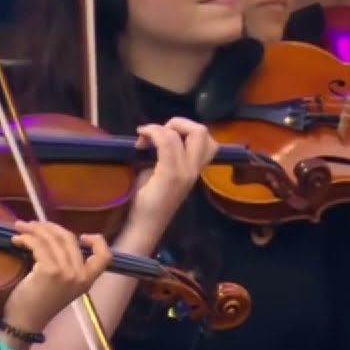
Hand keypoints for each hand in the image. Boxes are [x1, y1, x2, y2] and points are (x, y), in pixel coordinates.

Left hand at [2, 224, 111, 332]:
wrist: (25, 323)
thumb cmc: (40, 303)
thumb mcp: (63, 285)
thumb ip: (68, 265)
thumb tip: (55, 236)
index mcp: (87, 280)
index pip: (105, 257)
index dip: (97, 241)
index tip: (82, 236)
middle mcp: (80, 276)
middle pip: (69, 238)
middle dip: (49, 227)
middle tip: (32, 224)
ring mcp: (66, 273)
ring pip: (52, 239)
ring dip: (34, 229)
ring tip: (21, 228)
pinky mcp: (49, 271)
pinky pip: (38, 245)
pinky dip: (27, 238)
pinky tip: (18, 240)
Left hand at [124, 118, 216, 238]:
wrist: (144, 226)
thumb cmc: (149, 201)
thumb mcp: (162, 173)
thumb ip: (168, 155)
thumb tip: (158, 136)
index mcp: (195, 168)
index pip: (209, 141)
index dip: (186, 129)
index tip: (164, 138)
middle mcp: (194, 169)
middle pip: (201, 131)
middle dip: (178, 123)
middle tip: (158, 134)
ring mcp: (184, 172)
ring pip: (180, 134)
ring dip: (158, 128)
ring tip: (144, 138)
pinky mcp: (169, 175)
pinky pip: (166, 142)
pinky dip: (152, 132)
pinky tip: (140, 139)